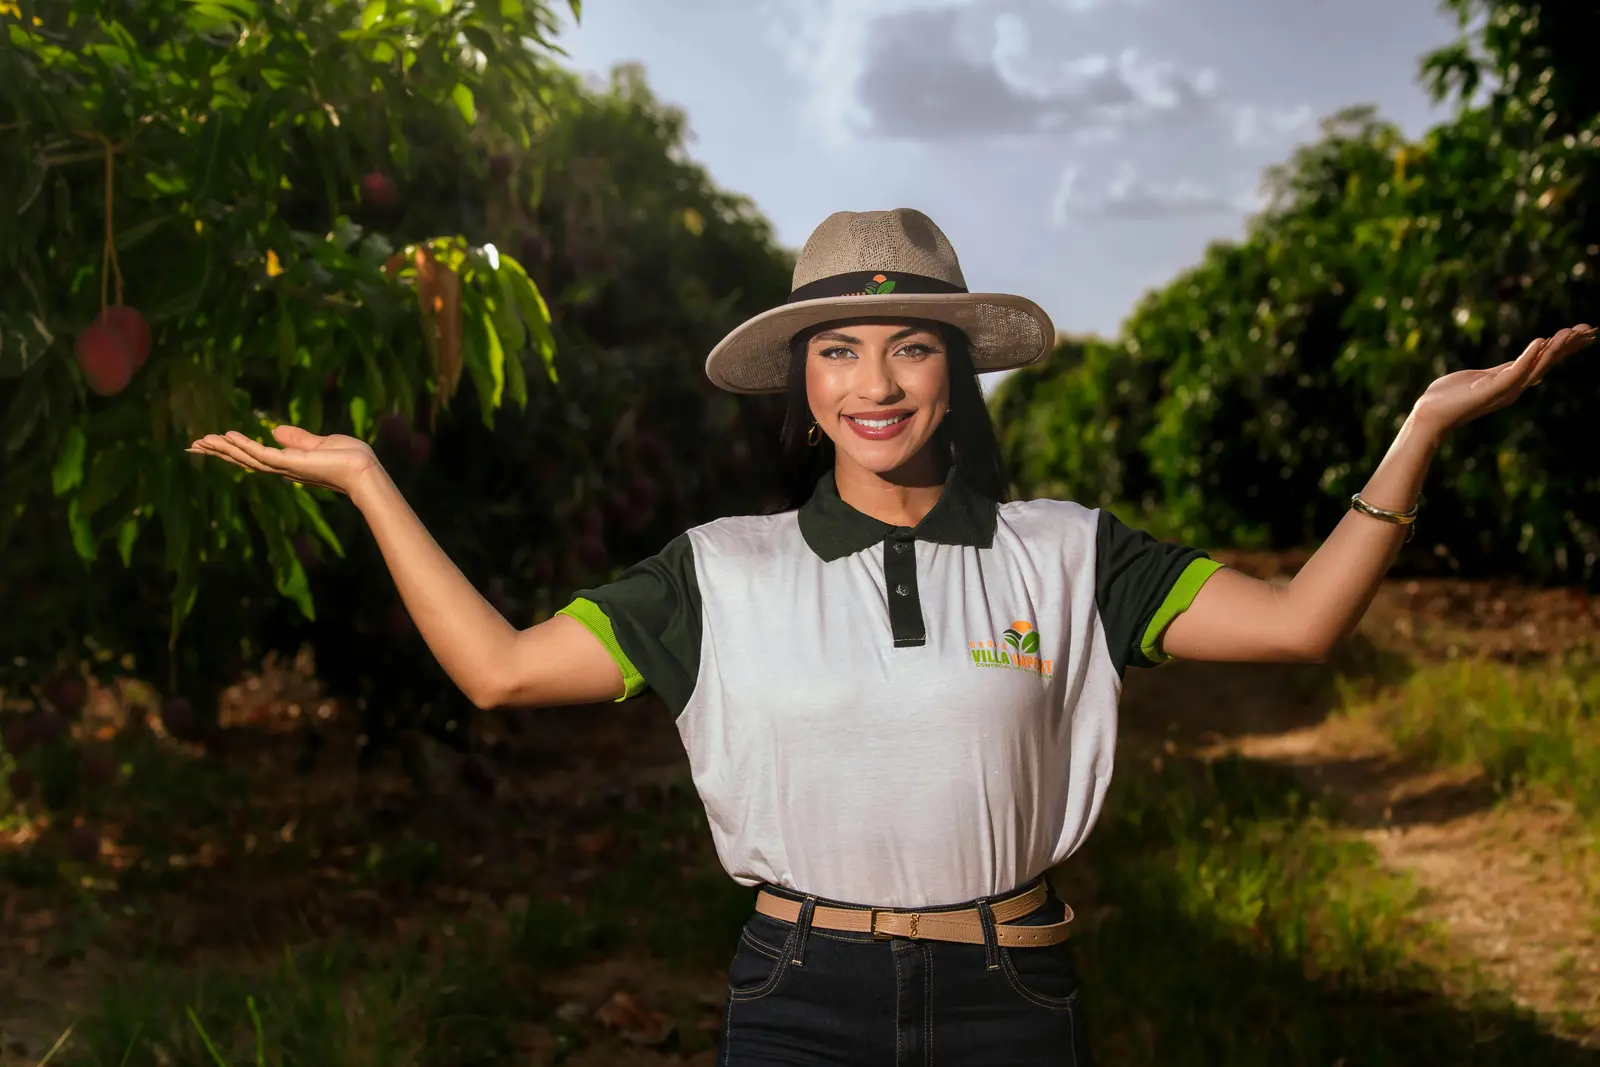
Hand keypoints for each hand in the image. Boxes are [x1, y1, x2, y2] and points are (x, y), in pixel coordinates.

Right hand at [187, 425, 379, 496]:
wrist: (365, 470)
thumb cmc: (350, 458)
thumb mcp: (319, 443)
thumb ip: (297, 439)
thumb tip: (275, 430)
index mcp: (287, 463)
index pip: (253, 455)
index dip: (232, 449)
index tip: (211, 442)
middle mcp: (281, 468)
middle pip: (243, 459)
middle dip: (218, 452)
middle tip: (192, 445)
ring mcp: (284, 467)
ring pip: (246, 457)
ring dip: (223, 449)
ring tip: (200, 441)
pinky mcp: (289, 464)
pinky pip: (260, 454)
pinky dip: (243, 445)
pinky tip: (227, 436)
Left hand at [1410, 323, 1595, 437]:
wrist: (1428, 414)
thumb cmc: (1449, 395)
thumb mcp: (1481, 377)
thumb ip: (1503, 370)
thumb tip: (1521, 363)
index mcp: (1511, 381)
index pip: (1544, 361)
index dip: (1565, 347)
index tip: (1584, 332)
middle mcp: (1513, 387)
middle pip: (1548, 363)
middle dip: (1569, 346)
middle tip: (1591, 330)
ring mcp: (1503, 390)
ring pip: (1536, 366)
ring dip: (1555, 349)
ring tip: (1570, 332)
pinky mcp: (1490, 390)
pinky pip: (1514, 371)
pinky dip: (1528, 357)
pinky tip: (1539, 341)